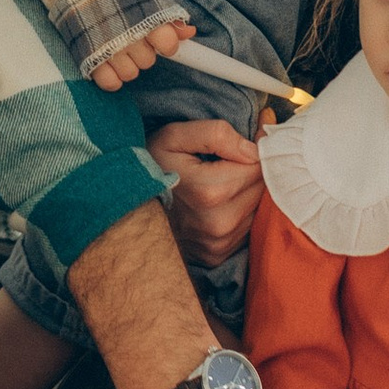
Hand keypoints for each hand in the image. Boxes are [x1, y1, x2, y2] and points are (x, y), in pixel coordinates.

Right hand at [88, 17, 194, 91]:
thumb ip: (167, 14)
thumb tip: (190, 31)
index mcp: (145, 17)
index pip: (168, 44)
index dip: (166, 45)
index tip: (159, 39)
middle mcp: (129, 35)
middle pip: (148, 61)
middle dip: (143, 51)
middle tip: (131, 36)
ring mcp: (108, 48)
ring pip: (131, 74)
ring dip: (126, 64)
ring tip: (116, 47)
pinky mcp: (89, 59)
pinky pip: (110, 83)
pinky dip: (111, 78)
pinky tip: (108, 64)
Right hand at [147, 117, 265, 267]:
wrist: (127, 209)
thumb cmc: (151, 166)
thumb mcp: (174, 136)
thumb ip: (216, 133)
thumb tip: (254, 146)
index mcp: (210, 192)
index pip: (258, 165)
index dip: (254, 148)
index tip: (244, 139)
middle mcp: (219, 224)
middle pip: (262, 187)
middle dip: (252, 169)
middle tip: (231, 158)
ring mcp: (219, 243)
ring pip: (258, 207)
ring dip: (248, 191)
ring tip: (224, 178)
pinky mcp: (219, 255)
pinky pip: (247, 226)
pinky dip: (241, 210)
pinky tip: (221, 201)